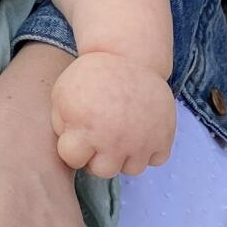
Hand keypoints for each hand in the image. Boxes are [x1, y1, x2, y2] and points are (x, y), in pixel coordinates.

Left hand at [51, 52, 176, 178]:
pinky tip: (141, 133)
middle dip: (98, 155)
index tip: (79, 131)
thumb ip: (61, 124)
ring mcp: (143, 140)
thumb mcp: (62, 94)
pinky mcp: (165, 135)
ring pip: (132, 169)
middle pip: (103, 171)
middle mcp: (115, 140)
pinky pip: (158, 159)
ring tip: (121, 134)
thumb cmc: (92, 77)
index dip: (73, 146)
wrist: (128, 55)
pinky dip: (151, 149)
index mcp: (86, 129)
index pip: (73, 159)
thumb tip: (71, 145)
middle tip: (101, 134)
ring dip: (125, 155)